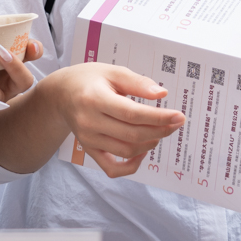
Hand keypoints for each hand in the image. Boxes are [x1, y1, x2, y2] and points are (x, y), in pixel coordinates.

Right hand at [44, 64, 185, 176]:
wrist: (61, 94)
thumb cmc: (89, 79)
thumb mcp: (113, 71)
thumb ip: (138, 82)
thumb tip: (162, 95)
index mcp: (94, 99)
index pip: (131, 114)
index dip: (158, 117)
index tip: (179, 116)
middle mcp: (89, 122)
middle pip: (132, 135)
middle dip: (160, 130)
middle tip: (177, 122)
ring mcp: (88, 140)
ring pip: (126, 151)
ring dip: (150, 144)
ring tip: (162, 130)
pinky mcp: (89, 151)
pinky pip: (112, 168)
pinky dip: (132, 166)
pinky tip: (144, 152)